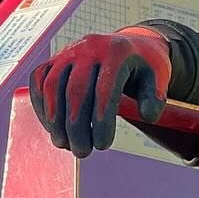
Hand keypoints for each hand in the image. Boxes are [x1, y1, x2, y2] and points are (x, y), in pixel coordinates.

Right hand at [28, 27, 171, 157]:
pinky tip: (52, 127)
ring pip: (52, 86)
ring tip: (64, 144)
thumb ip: (155, 98)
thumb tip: (147, 116)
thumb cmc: (143, 68)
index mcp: (117, 52)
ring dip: (54, 120)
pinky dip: (41, 106)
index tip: (102, 145)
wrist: (128, 45)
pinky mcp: (54, 58)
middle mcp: (90, 48)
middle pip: (75, 91)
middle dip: (76, 127)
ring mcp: (68, 52)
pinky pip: (39, 81)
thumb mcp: (158, 78)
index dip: (101, 121)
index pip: (105, 90)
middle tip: (82, 152)